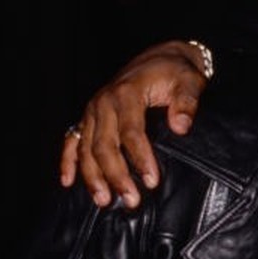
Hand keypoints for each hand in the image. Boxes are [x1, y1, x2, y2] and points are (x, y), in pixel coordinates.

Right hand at [60, 41, 208, 208]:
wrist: (161, 57)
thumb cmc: (176, 72)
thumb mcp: (189, 81)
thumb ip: (186, 103)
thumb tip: (181, 127)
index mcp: (127, 93)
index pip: (131, 132)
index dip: (140, 158)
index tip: (152, 181)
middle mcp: (103, 102)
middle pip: (104, 145)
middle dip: (116, 175)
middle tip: (131, 201)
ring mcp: (92, 110)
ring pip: (85, 148)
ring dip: (92, 176)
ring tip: (104, 201)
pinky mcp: (88, 116)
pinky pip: (72, 140)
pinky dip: (68, 161)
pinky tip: (68, 182)